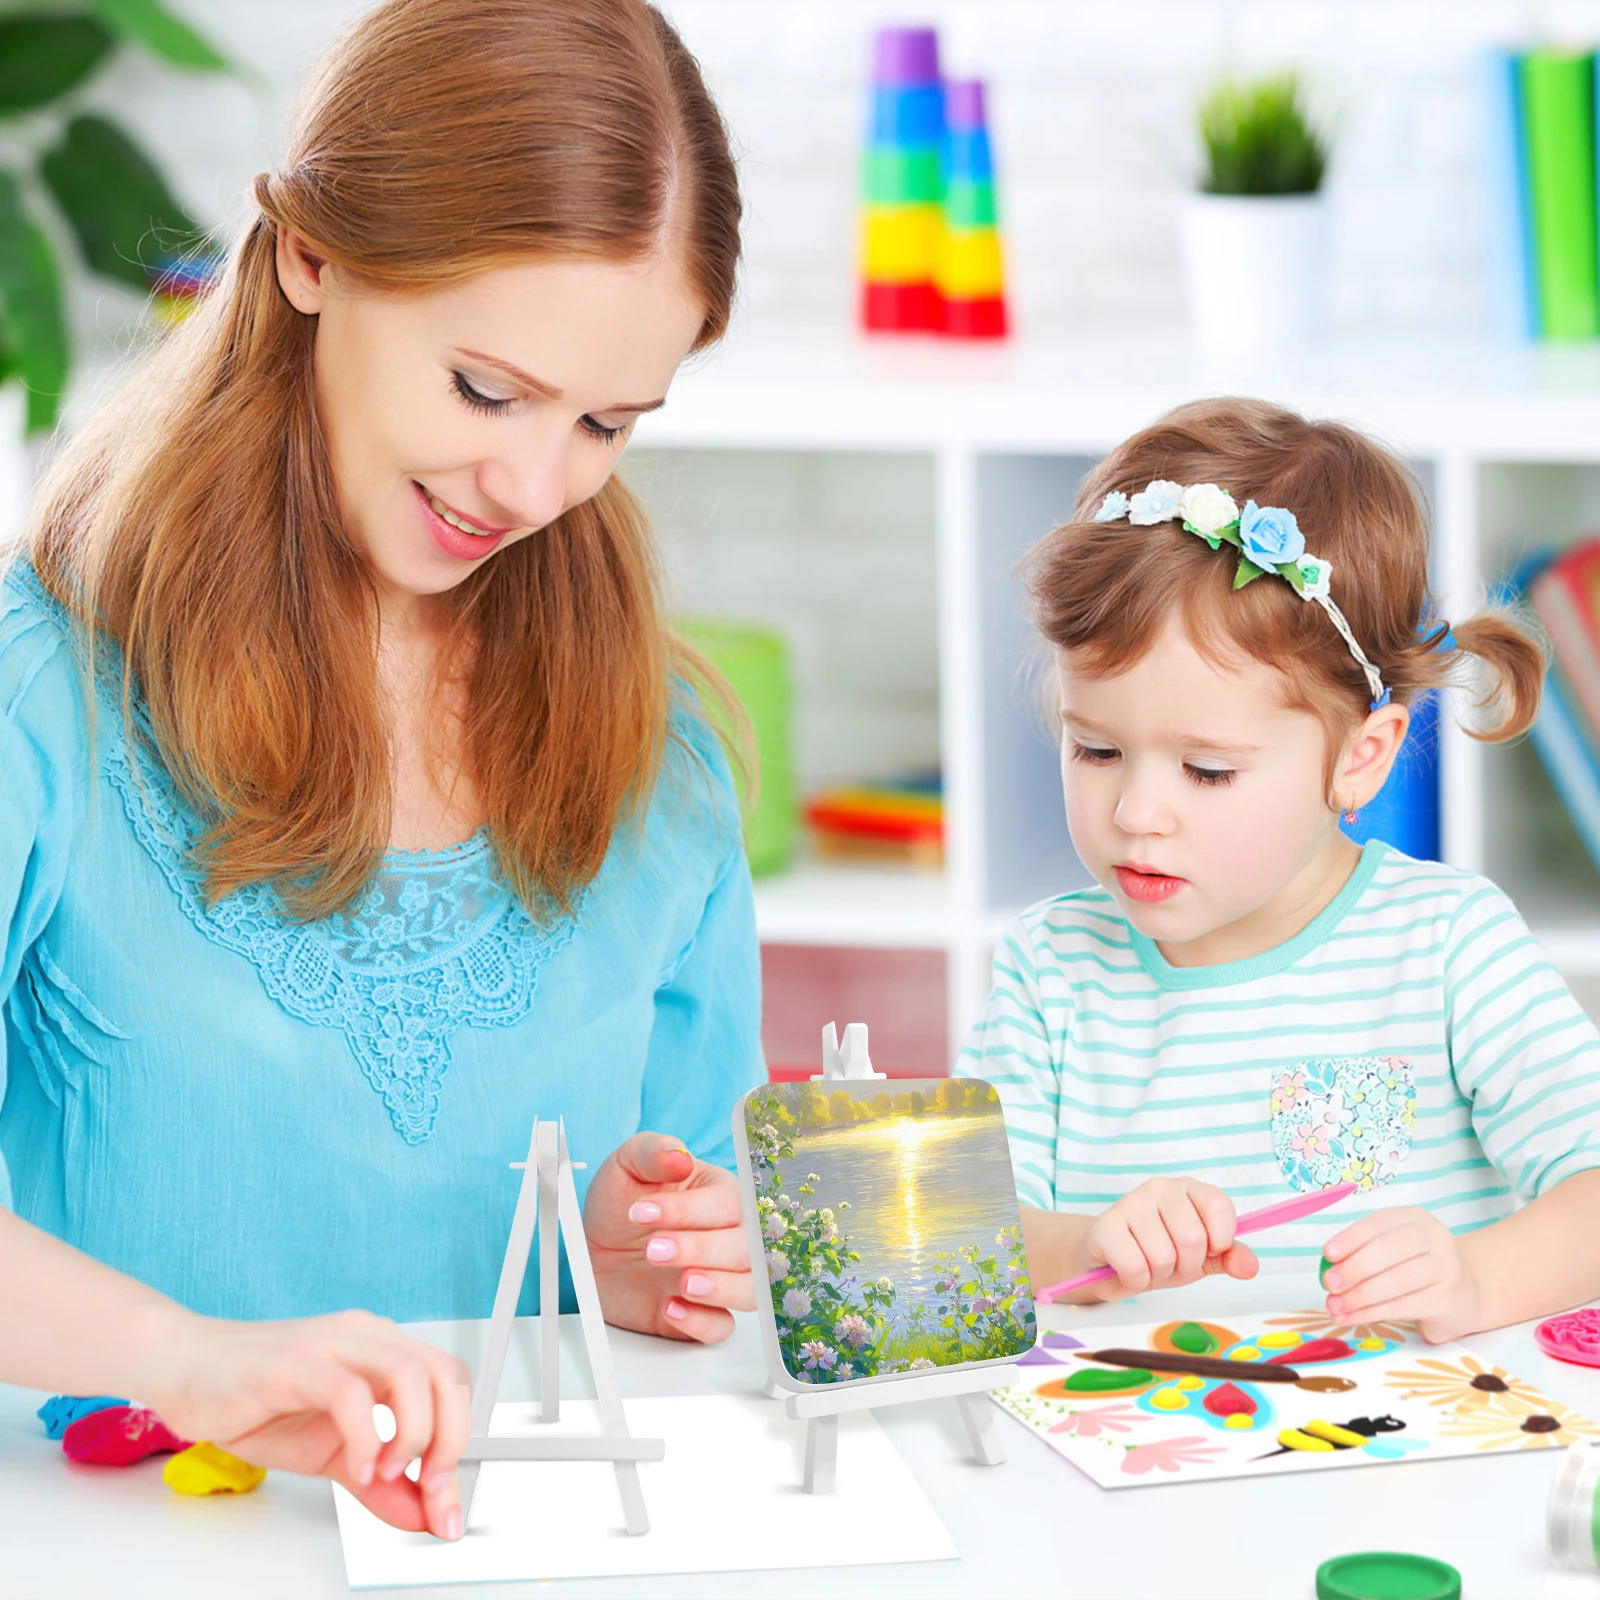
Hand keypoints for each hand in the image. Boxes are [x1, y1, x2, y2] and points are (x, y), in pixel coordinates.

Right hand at [143, 1309, 469, 1538]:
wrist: (184, 1371)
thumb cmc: (257, 1401)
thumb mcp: (330, 1453)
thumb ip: (379, 1483)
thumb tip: (425, 1515)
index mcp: (383, 1351)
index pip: (449, 1382)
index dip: (460, 1437)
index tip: (447, 1502)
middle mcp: (368, 1338)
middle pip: (444, 1373)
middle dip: (451, 1437)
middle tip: (433, 1488)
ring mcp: (334, 1345)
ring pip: (409, 1372)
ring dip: (414, 1434)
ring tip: (387, 1475)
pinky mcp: (296, 1363)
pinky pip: (350, 1392)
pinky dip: (365, 1435)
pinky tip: (354, 1468)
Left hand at [584, 1131, 753, 1342]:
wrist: (596, 1249)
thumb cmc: (620, 1202)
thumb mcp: (627, 1166)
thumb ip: (653, 1152)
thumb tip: (680, 1156)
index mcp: (721, 1195)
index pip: (728, 1204)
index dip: (688, 1211)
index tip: (641, 1212)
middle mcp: (729, 1236)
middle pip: (747, 1248)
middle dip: (700, 1250)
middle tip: (651, 1249)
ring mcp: (720, 1277)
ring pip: (751, 1289)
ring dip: (719, 1287)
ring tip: (681, 1282)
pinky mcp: (703, 1313)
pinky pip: (723, 1327)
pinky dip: (702, 1322)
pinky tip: (671, 1308)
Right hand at [1080, 1178, 1258, 1299]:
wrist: (1107, 1260)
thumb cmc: (1158, 1252)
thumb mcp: (1201, 1257)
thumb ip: (1229, 1258)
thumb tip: (1250, 1266)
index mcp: (1188, 1189)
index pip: (1220, 1206)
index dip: (1219, 1241)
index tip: (1207, 1250)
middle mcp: (1160, 1188)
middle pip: (1193, 1239)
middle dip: (1185, 1266)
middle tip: (1171, 1264)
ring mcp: (1130, 1203)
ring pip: (1163, 1257)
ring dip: (1157, 1275)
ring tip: (1146, 1265)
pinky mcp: (1105, 1226)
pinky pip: (1135, 1267)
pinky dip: (1135, 1281)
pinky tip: (1126, 1271)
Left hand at [1321, 1206, 1481, 1341]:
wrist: (1464, 1295)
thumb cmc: (1416, 1268)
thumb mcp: (1392, 1251)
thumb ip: (1363, 1253)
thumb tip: (1329, 1269)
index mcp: (1414, 1218)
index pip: (1379, 1223)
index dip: (1351, 1238)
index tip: (1328, 1254)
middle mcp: (1435, 1238)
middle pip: (1389, 1250)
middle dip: (1354, 1268)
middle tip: (1329, 1284)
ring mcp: (1446, 1268)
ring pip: (1396, 1281)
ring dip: (1360, 1296)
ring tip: (1335, 1306)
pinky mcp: (1448, 1299)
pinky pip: (1405, 1306)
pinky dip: (1373, 1313)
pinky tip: (1353, 1317)